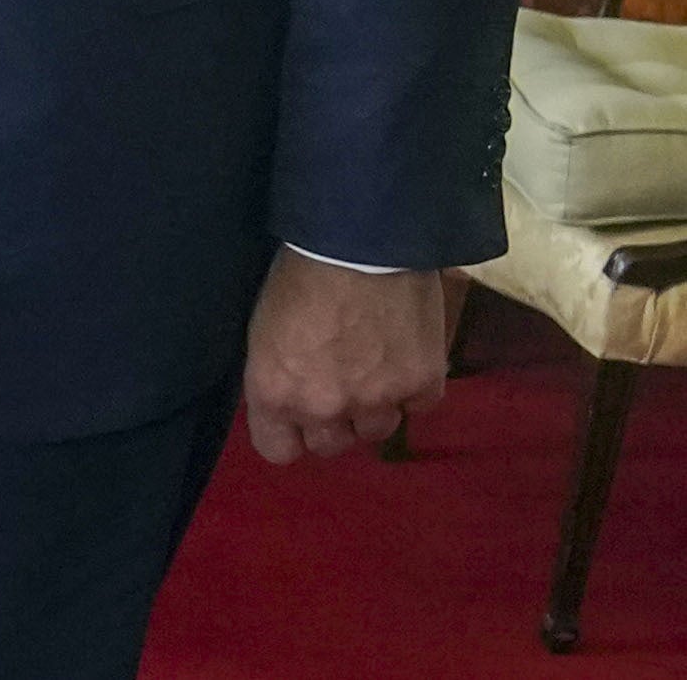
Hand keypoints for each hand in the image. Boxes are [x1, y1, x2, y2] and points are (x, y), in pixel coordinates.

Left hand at [241, 248, 447, 462]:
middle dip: (331, 420)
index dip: (287, 433)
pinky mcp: (423, 384)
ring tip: (372, 366)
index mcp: (275, 391)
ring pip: (376, 430)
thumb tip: (290, 394)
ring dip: (373, 406)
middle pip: (330, 445)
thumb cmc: (297, 269)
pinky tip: (404, 354)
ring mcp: (377, 400)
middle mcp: (325, 407)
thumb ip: (278, 374)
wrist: (360, 239)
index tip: (294, 414)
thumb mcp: (265, 325)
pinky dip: (413, 387)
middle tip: (336, 383)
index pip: (277, 451)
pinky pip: (419, 406)